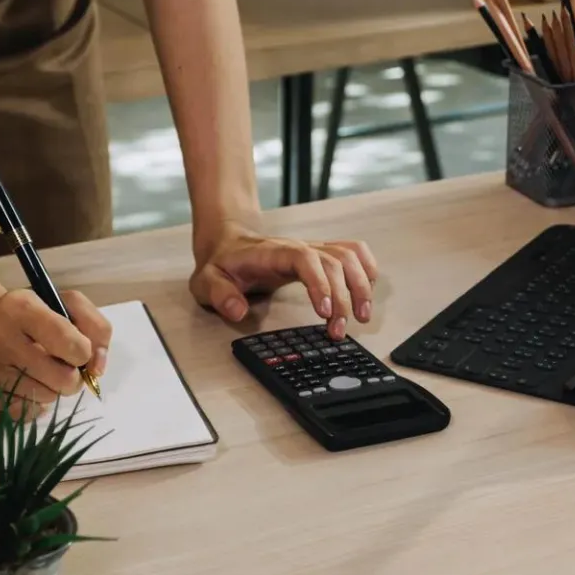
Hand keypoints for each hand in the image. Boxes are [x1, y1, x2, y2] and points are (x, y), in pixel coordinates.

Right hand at [0, 288, 112, 411]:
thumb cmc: (28, 314)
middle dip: (71, 376)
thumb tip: (98, 369)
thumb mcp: (64, 304)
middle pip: (64, 380)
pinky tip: (24, 385)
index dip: (83, 353)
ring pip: (46, 399)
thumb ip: (95, 328)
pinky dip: (32, 403)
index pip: (73, 345)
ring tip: (38, 371)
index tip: (76, 349)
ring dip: (51, 388)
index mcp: (23, 309)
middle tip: (60, 365)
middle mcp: (0, 339)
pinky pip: (25, 414)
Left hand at [190, 223, 379, 339]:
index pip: (305, 259)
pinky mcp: (321, 254)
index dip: (320, 283)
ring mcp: (313, 249)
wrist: (228, 243)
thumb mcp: (207, 282)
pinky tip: (368, 292)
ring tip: (363, 317)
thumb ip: (219, 295)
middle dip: (344, 298)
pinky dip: (367, 269)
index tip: (325, 313)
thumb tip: (237, 310)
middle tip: (339, 331)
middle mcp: (298, 247)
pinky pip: (353, 252)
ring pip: (349, 256)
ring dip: (361, 286)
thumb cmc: (222, 265)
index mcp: (273, 253)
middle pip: (334, 262)